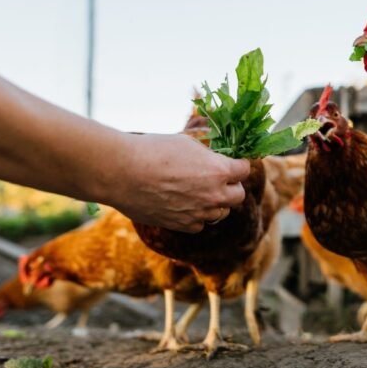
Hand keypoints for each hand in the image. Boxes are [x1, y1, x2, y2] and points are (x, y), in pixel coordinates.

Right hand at [104, 133, 249, 231]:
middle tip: (219, 179)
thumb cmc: (152, 151)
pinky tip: (185, 205)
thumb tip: (213, 153)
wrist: (122, 172)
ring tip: (200, 192)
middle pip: (238, 195)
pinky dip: (197, 216)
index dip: (239, 164)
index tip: (233, 162)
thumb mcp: (186, 142)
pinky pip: (200, 225)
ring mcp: (199, 213)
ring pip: (221, 212)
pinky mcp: (182, 225)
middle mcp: (214, 195)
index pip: (244, 170)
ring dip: (215, 202)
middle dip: (232, 186)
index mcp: (219, 170)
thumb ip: (206, 152)